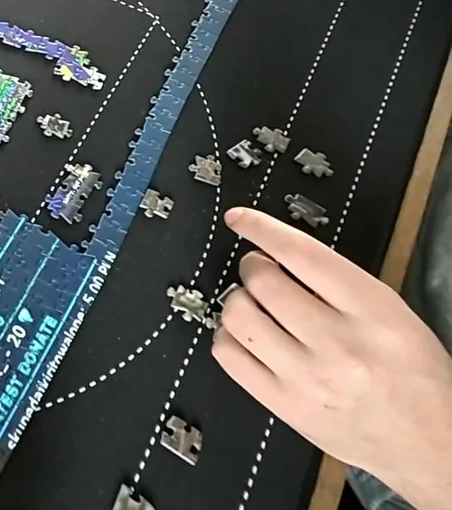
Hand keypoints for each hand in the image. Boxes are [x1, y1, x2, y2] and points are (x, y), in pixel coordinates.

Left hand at [213, 208, 451, 508]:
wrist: (432, 441)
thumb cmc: (416, 376)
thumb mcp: (392, 314)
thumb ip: (339, 284)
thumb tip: (280, 256)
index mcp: (372, 312)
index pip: (302, 254)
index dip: (262, 229)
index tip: (240, 219)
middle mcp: (337, 343)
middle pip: (263, 283)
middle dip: (252, 267)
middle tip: (258, 270)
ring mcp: (306, 377)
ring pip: (238, 317)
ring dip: (237, 300)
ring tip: (252, 304)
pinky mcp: (284, 405)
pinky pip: (229, 356)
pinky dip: (228, 337)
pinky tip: (245, 336)